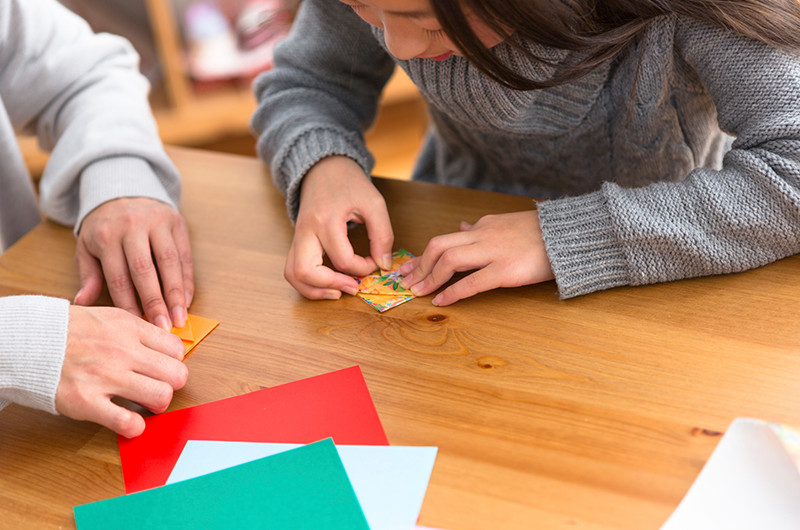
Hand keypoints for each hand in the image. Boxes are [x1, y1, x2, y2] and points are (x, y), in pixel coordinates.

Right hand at [56, 305, 187, 437]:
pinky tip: (128, 422)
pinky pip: (127, 422)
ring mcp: (105, 376)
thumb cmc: (66, 331)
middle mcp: (122, 351)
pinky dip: (133, 427)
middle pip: (176, 374)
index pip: (176, 349)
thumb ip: (137, 330)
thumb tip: (165, 344)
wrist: (24, 342)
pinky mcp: (86, 402)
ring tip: (143, 403)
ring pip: (160, 396)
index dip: (172, 361)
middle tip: (157, 386)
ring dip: (157, 405)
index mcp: (128, 328)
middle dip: (171, 384)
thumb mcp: (107, 317)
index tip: (162, 367)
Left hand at [74, 197, 193, 330]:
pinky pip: (184, 254)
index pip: (119, 276)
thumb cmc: (105, 226)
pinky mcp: (176, 222)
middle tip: (164, 327)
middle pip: (145, 270)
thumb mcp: (87, 247)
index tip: (138, 325)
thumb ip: (88, 275)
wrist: (124, 189)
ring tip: (181, 317)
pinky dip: (187, 279)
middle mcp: (132, 226)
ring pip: (169, 262)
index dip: (129, 303)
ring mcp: (157, 222)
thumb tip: (82, 302)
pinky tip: (187, 299)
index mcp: (106, 235)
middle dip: (156, 302)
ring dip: (176, 293)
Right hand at [285, 156, 393, 298]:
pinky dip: (307, 283)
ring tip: (337, 293)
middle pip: (305, 271)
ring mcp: (297, 237)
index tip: (374, 263)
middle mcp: (306, 231)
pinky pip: (293, 269)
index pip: (343, 259)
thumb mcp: (374, 203)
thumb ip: (383, 235)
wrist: (324, 168)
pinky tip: (327, 285)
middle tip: (353, 288)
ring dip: (314, 290)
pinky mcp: (296, 242)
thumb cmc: (350, 184)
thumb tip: (384, 265)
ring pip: (293, 275)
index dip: (362, 269)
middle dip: (330, 286)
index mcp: (326, 219)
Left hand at [398, 210, 553, 305]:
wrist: (571, 234)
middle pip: (439, 245)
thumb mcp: (507, 223)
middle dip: (419, 265)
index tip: (410, 267)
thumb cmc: (542, 233)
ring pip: (449, 260)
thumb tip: (462, 227)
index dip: (425, 255)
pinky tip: (442, 302)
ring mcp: (494, 252)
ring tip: (419, 292)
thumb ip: (482, 228)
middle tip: (406, 281)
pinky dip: (453, 292)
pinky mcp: (506, 270)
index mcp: (485, 225)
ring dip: (430, 277)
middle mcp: (484, 235)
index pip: (447, 239)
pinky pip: (472, 282)